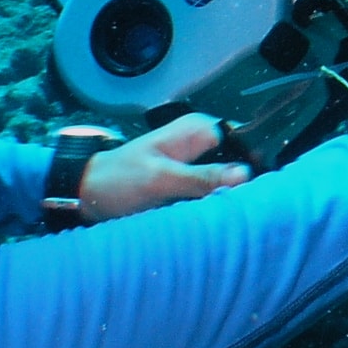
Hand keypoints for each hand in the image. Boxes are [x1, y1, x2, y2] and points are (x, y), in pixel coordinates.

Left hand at [80, 114, 250, 221]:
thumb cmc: (119, 181)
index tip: (259, 189)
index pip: (243, 139)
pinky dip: (216, 203)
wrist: (88, 194)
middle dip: (243, 184)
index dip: (254, 162)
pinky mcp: (191, 182)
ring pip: (229, 179)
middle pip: (240, 160)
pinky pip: (214, 191)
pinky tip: (220, 217)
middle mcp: (202, 142)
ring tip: (235, 216)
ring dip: (230, 196)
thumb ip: (201, 177)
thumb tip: (245, 175)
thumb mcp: (160, 179)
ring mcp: (197, 163)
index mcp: (198, 129)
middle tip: (247, 209)